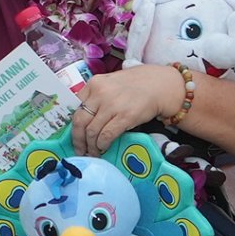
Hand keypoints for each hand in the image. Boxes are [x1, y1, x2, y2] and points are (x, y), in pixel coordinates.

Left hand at [70, 64, 184, 147]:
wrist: (161, 85)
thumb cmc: (136, 85)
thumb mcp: (111, 83)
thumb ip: (97, 96)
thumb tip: (85, 118)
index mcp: (94, 83)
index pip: (75, 107)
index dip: (73, 124)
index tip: (75, 135)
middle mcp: (100, 93)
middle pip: (80, 121)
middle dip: (78, 139)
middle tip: (80, 149)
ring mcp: (112, 105)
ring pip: (91, 131)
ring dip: (90, 146)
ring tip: (93, 152)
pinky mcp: (125, 117)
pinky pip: (106, 136)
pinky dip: (102, 145)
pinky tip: (103, 148)